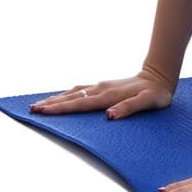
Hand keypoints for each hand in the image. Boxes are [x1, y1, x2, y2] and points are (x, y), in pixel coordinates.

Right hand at [28, 64, 175, 119]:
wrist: (159, 76)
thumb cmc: (156, 93)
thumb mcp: (148, 102)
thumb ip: (129, 108)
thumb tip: (109, 115)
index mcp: (108, 95)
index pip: (80, 103)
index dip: (61, 108)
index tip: (43, 110)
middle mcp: (101, 89)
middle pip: (71, 97)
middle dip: (51, 103)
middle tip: (32, 108)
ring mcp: (101, 86)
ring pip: (73, 92)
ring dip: (56, 98)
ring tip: (40, 103)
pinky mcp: (103, 86)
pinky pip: (80, 90)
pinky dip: (66, 94)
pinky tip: (61, 97)